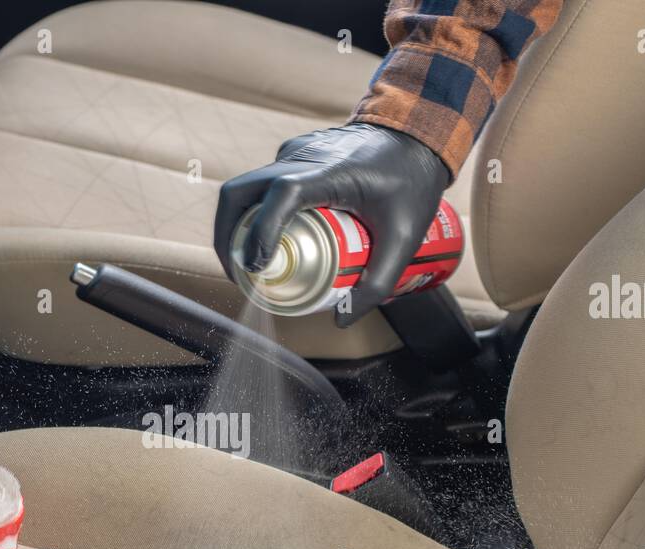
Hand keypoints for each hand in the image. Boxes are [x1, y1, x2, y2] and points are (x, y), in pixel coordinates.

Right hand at [214, 123, 448, 325]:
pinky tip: (266, 241)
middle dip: (228, 238)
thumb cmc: (412, 181)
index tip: (257, 266)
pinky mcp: (291, 156)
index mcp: (331, 172)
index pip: (281, 194)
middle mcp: (302, 157)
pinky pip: (259, 187)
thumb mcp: (404, 237)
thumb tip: (341, 319)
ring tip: (246, 265)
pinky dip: (252, 215)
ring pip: (243, 190)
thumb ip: (378, 281)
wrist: (415, 134)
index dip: (261, 230)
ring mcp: (292, 153)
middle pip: (240, 193)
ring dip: (235, 228)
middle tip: (239, 275)